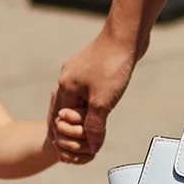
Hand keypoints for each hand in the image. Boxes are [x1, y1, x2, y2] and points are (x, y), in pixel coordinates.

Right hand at [51, 28, 137, 164]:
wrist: (126, 35)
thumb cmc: (112, 65)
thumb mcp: (102, 102)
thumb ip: (95, 127)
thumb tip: (92, 147)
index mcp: (64, 88)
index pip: (58, 121)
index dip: (68, 138)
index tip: (80, 148)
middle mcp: (67, 80)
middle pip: (65, 113)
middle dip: (76, 130)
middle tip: (90, 142)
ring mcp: (78, 73)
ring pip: (76, 102)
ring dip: (85, 118)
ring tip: (96, 130)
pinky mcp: (92, 69)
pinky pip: (87, 92)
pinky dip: (92, 105)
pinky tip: (103, 108)